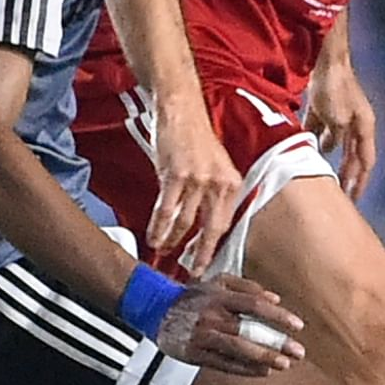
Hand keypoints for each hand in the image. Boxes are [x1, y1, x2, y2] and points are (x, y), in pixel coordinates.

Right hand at [146, 102, 243, 274]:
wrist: (181, 110)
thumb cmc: (195, 138)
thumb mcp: (215, 166)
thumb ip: (213, 194)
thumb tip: (202, 224)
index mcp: (231, 184)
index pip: (224, 225)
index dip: (213, 248)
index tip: (205, 265)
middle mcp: (219, 184)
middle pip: (209, 230)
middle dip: (198, 256)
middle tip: (191, 274)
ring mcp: (198, 180)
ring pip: (184, 223)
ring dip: (171, 241)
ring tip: (162, 253)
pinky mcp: (177, 175)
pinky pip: (166, 210)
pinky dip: (158, 227)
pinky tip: (153, 238)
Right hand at [154, 273, 303, 376]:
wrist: (154, 308)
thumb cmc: (194, 295)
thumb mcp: (218, 281)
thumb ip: (247, 287)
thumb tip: (276, 298)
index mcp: (219, 296)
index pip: (255, 305)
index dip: (278, 315)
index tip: (298, 326)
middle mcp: (211, 316)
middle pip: (249, 330)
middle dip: (276, 343)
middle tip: (299, 352)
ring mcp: (202, 336)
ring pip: (237, 349)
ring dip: (263, 358)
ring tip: (284, 364)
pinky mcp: (194, 354)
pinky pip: (223, 364)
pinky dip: (244, 368)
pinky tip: (262, 371)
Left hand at [305, 59, 378, 197]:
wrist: (327, 60)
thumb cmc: (336, 89)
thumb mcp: (338, 120)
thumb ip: (336, 139)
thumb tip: (329, 153)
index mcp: (365, 128)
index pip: (365, 161)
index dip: (360, 181)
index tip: (353, 198)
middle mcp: (357, 124)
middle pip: (353, 154)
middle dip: (347, 174)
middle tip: (340, 194)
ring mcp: (342, 115)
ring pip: (338, 143)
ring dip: (331, 158)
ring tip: (320, 174)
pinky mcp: (326, 108)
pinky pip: (322, 129)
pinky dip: (316, 140)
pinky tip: (306, 149)